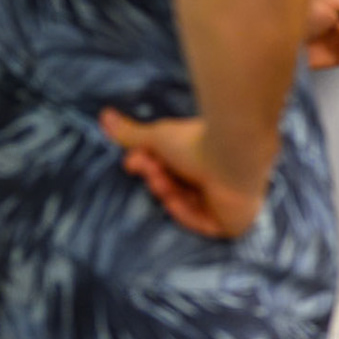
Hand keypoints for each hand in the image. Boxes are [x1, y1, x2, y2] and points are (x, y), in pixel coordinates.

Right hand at [100, 109, 265, 238]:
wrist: (230, 151)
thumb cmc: (196, 141)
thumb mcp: (156, 137)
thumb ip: (131, 133)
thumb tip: (104, 116)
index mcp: (205, 157)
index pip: (173, 170)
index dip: (150, 167)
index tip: (133, 160)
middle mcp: (218, 177)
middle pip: (179, 187)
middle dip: (158, 178)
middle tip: (150, 168)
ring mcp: (227, 201)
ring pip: (187, 204)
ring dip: (168, 192)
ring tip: (162, 178)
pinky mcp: (234, 221)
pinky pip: (202, 223)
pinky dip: (185, 213)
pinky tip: (174, 200)